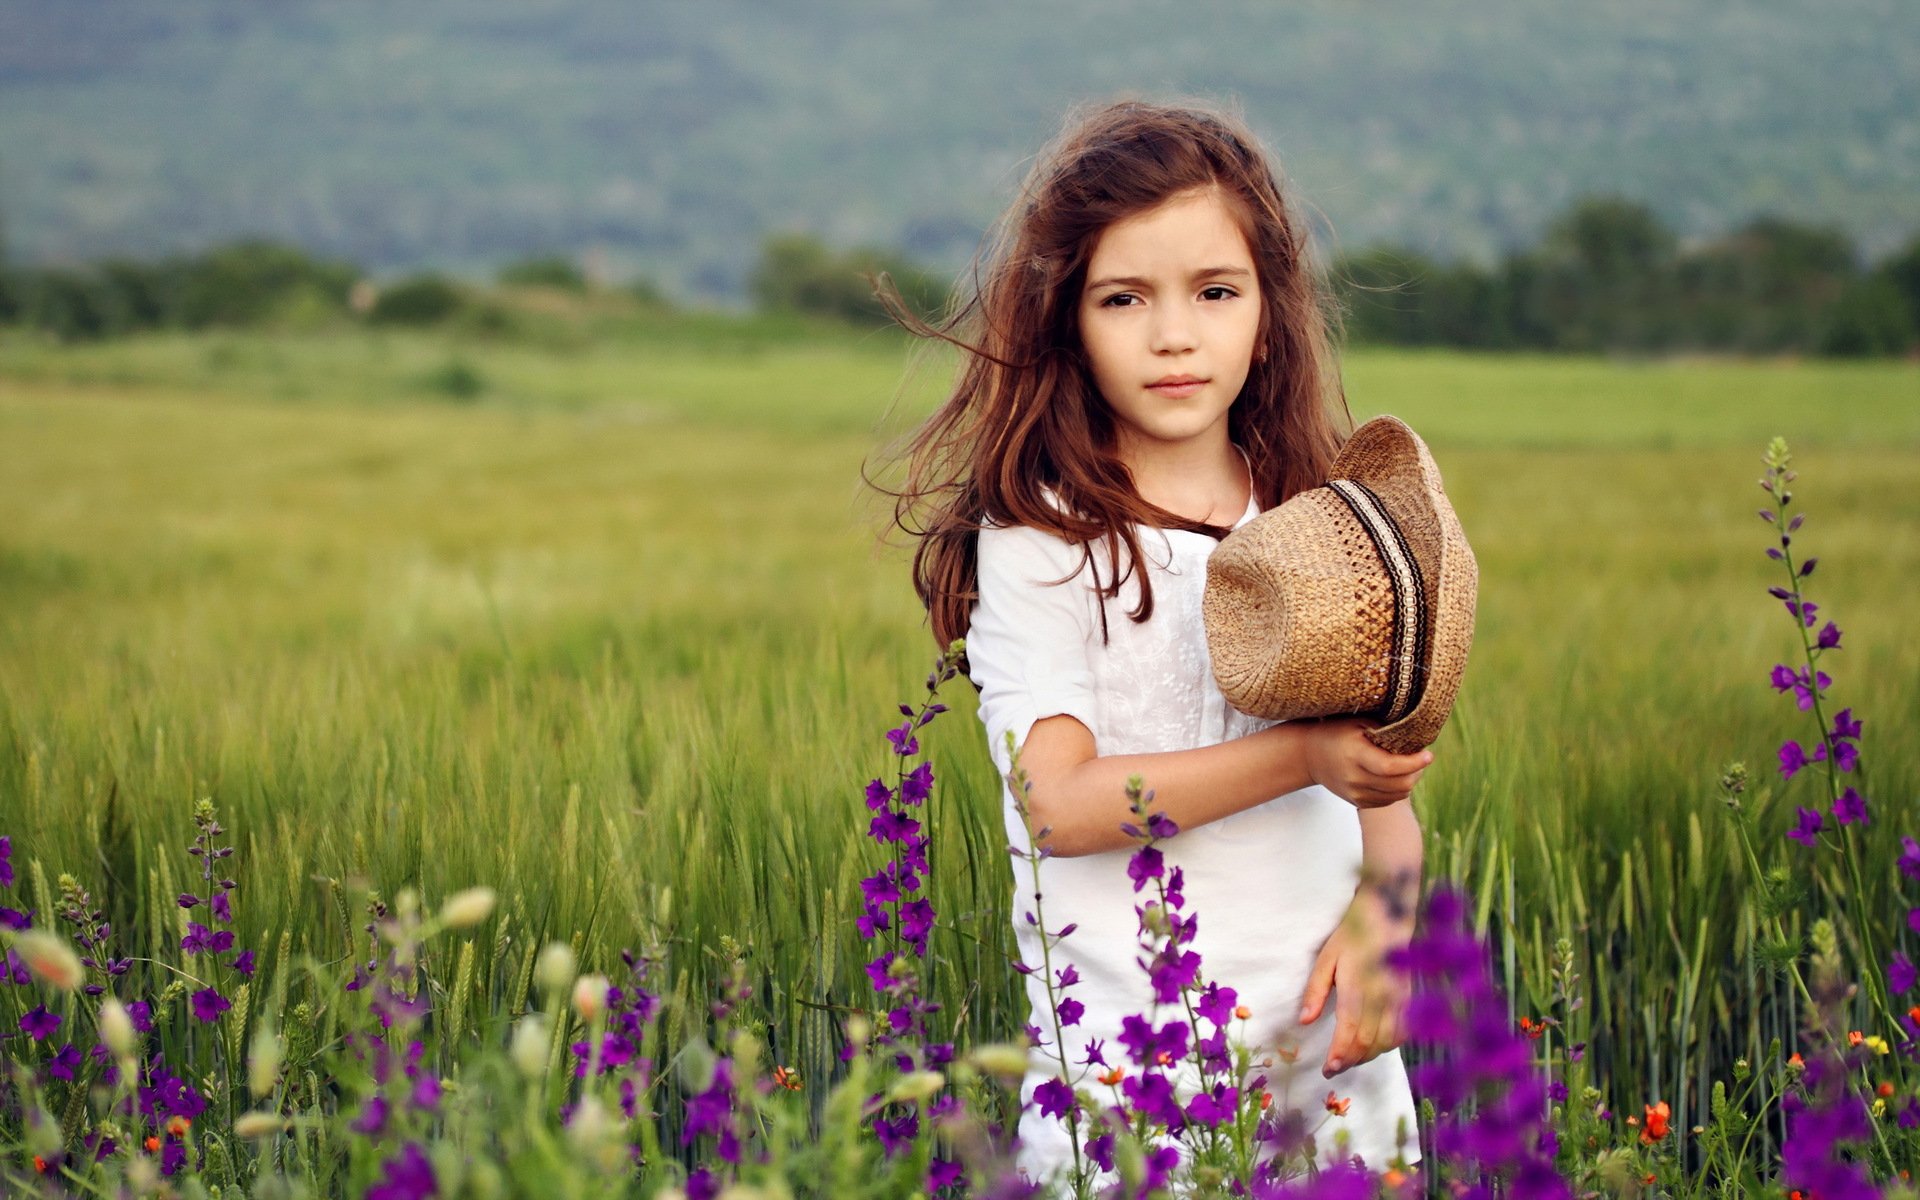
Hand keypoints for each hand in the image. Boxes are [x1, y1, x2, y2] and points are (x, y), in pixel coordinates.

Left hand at [1298, 893, 1413, 1077]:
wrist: (1387, 921)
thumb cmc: (1352, 938)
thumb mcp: (1325, 959)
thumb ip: (1315, 991)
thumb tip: (1304, 1020)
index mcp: (1358, 987)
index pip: (1350, 1030)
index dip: (1340, 1054)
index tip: (1328, 1068)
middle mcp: (1381, 997)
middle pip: (1368, 1042)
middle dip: (1350, 1060)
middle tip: (1332, 1069)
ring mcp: (1398, 1001)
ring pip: (1386, 1041)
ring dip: (1367, 1056)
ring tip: (1348, 1060)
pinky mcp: (1408, 1000)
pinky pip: (1402, 1033)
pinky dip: (1387, 1046)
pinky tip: (1373, 1048)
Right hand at [1302, 718, 1430, 808]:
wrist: (1308, 755)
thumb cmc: (1336, 732)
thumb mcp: (1358, 722)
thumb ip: (1384, 730)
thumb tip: (1416, 736)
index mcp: (1354, 755)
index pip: (1390, 767)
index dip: (1414, 763)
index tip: (1428, 754)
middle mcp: (1354, 778)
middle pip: (1399, 784)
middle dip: (1417, 772)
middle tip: (1421, 758)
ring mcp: (1355, 793)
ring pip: (1397, 795)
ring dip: (1410, 781)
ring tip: (1410, 766)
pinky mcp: (1357, 802)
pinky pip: (1388, 801)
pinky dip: (1398, 790)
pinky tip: (1396, 776)